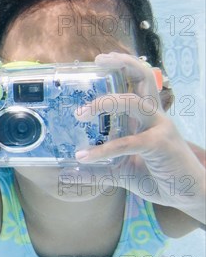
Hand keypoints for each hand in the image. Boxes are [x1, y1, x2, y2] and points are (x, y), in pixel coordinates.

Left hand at [74, 52, 205, 220]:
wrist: (188, 196)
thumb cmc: (158, 178)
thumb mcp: (120, 171)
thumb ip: (96, 168)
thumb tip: (67, 171)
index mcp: (147, 117)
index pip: (139, 81)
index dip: (123, 65)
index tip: (100, 60)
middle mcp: (154, 117)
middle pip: (144, 77)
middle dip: (122, 63)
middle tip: (97, 61)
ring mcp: (159, 128)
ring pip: (134, 102)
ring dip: (105, 103)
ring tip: (80, 113)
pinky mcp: (160, 145)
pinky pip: (127, 142)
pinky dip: (103, 149)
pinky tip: (85, 156)